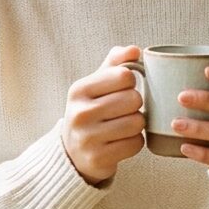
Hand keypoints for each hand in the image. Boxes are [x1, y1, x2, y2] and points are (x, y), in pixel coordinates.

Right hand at [60, 45, 146, 185]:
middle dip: (135, 105)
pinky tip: (122, 141)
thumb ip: (114, 63)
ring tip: (124, 126)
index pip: (124, 75)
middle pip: (133, 99)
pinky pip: (135, 144)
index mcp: (79, 90)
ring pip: (137, 123)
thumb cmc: (90, 112)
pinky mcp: (98, 158)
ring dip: (137, 125)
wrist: (72, 153)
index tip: (122, 90)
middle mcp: (80, 113)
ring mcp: (88, 138)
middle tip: (125, 110)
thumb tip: (134, 50)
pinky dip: (134, 142)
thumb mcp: (95, 85)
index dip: (131, 82)